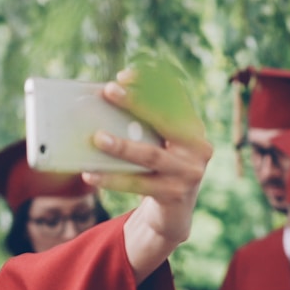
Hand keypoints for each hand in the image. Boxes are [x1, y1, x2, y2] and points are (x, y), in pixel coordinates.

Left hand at [84, 68, 212, 280]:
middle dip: (137, 103)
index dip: (152, 82)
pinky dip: (113, 179)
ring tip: (97, 137)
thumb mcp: (158, 144)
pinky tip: (91, 174)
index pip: (176, 97)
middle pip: (167, 120)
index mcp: (193, 128)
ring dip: (122, 145)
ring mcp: (189, 173)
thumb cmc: (158, 170)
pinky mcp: (174, 195)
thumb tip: (101, 104)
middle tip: (109, 91)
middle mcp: (198, 148)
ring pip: (151, 155)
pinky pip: (139, 185)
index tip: (124, 74)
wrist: (173, 214)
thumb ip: (142, 126)